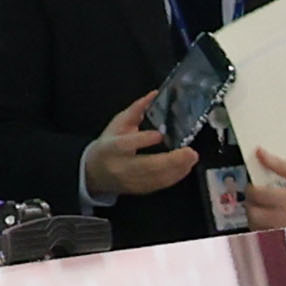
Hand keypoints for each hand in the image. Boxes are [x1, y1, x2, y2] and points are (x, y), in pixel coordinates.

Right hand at [81, 90, 196, 200]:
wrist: (95, 173)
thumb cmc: (107, 147)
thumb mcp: (116, 125)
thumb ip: (136, 110)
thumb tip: (153, 96)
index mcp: (111, 148)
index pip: (125, 145)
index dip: (142, 140)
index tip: (159, 134)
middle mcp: (120, 167)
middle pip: (145, 166)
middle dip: (170, 160)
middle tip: (189, 152)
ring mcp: (130, 181)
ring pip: (155, 178)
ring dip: (177, 169)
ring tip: (191, 158)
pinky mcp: (139, 190)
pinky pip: (159, 185)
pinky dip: (174, 177)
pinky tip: (185, 168)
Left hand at [243, 148, 285, 225]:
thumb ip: (278, 164)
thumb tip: (260, 153)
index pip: (257, 194)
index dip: (251, 188)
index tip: (253, 186)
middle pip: (254, 213)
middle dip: (251, 204)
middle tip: (255, 198)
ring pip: (257, 226)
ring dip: (254, 216)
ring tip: (261, 208)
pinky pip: (265, 234)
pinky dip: (262, 227)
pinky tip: (268, 219)